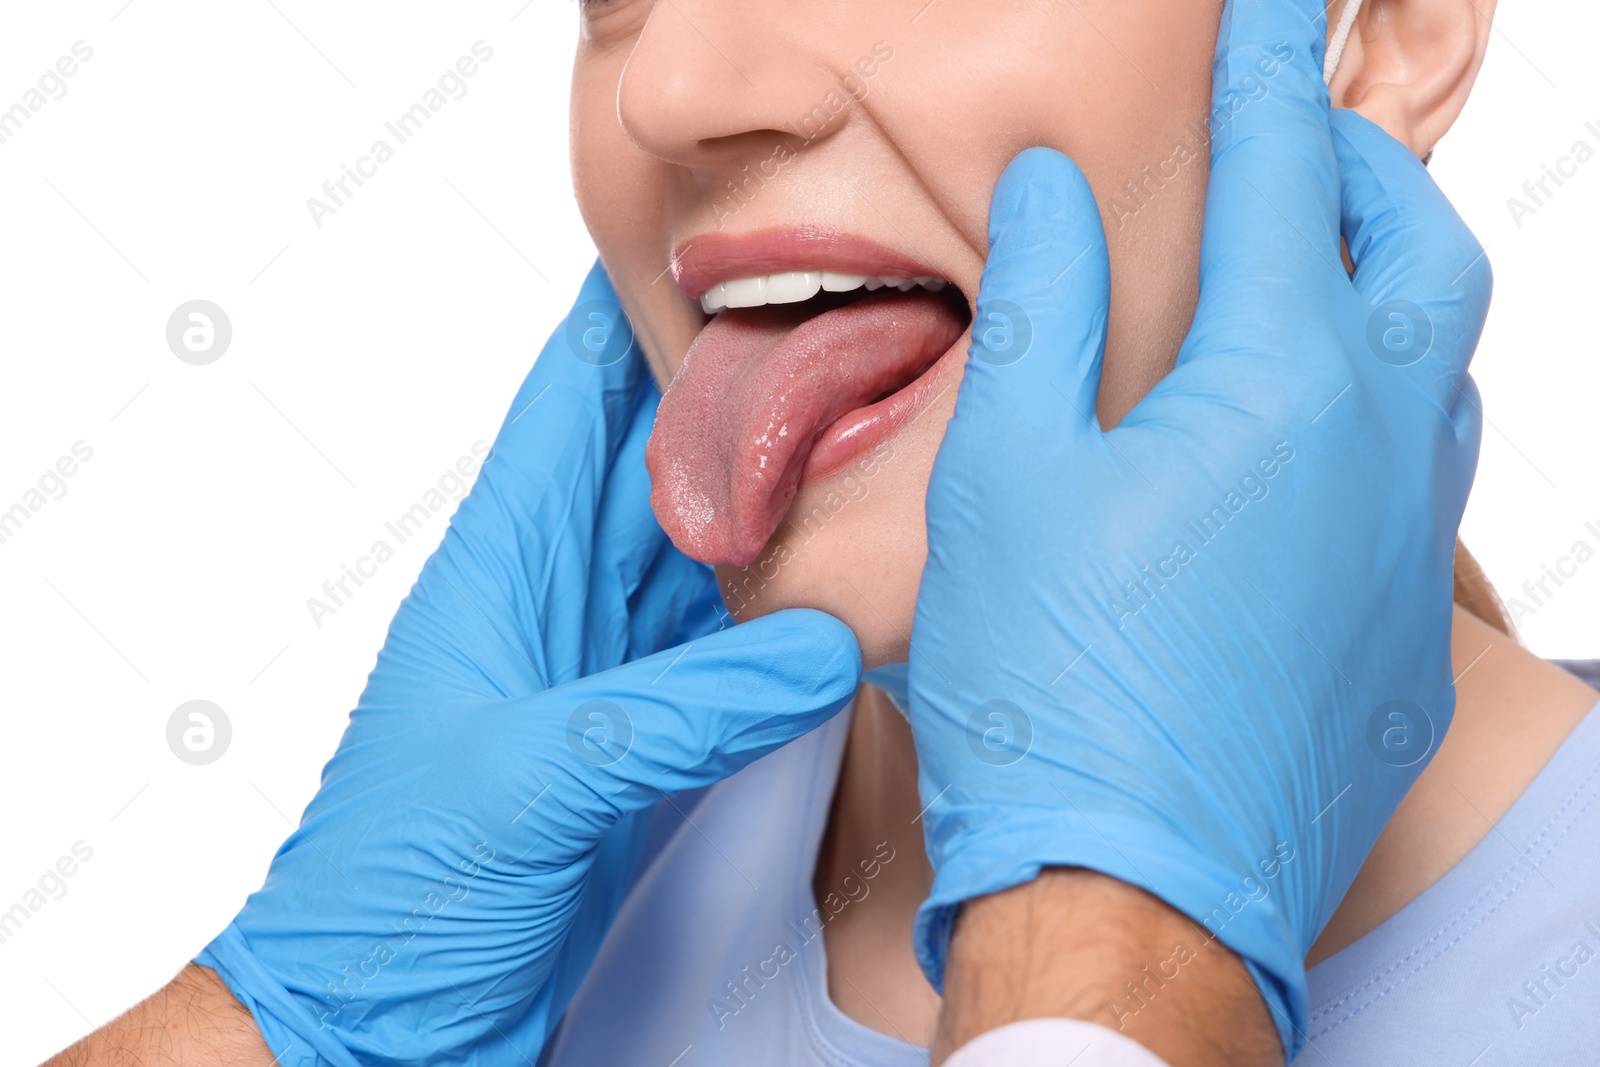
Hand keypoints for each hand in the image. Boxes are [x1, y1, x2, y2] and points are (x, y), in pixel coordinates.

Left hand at [195, 264, 861, 1065]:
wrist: (373, 1023)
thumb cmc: (391, 897)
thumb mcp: (533, 781)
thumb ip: (677, 710)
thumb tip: (816, 645)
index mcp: (503, 571)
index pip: (573, 400)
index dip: (637, 315)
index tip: (724, 252)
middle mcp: (558, 602)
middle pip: (661, 462)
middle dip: (744, 398)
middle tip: (845, 338)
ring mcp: (604, 669)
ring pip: (702, 550)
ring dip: (772, 501)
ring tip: (862, 440)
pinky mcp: (640, 738)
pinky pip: (722, 647)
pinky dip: (780, 613)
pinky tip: (837, 589)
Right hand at [905, 0, 1487, 1058]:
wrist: (1133, 892)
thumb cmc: (1053, 692)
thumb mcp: (1006, 476)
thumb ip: (1045, 310)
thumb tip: (1054, 190)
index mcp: (1272, 388)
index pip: (1279, 175)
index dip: (1262, 69)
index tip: (1262, 5)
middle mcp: (1379, 449)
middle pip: (1416, 247)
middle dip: (1360, 168)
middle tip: (1294, 141)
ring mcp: (1410, 546)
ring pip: (1444, 364)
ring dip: (1389, 288)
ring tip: (1313, 279)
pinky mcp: (1409, 634)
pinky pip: (1428, 479)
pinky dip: (1383, 411)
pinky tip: (1306, 448)